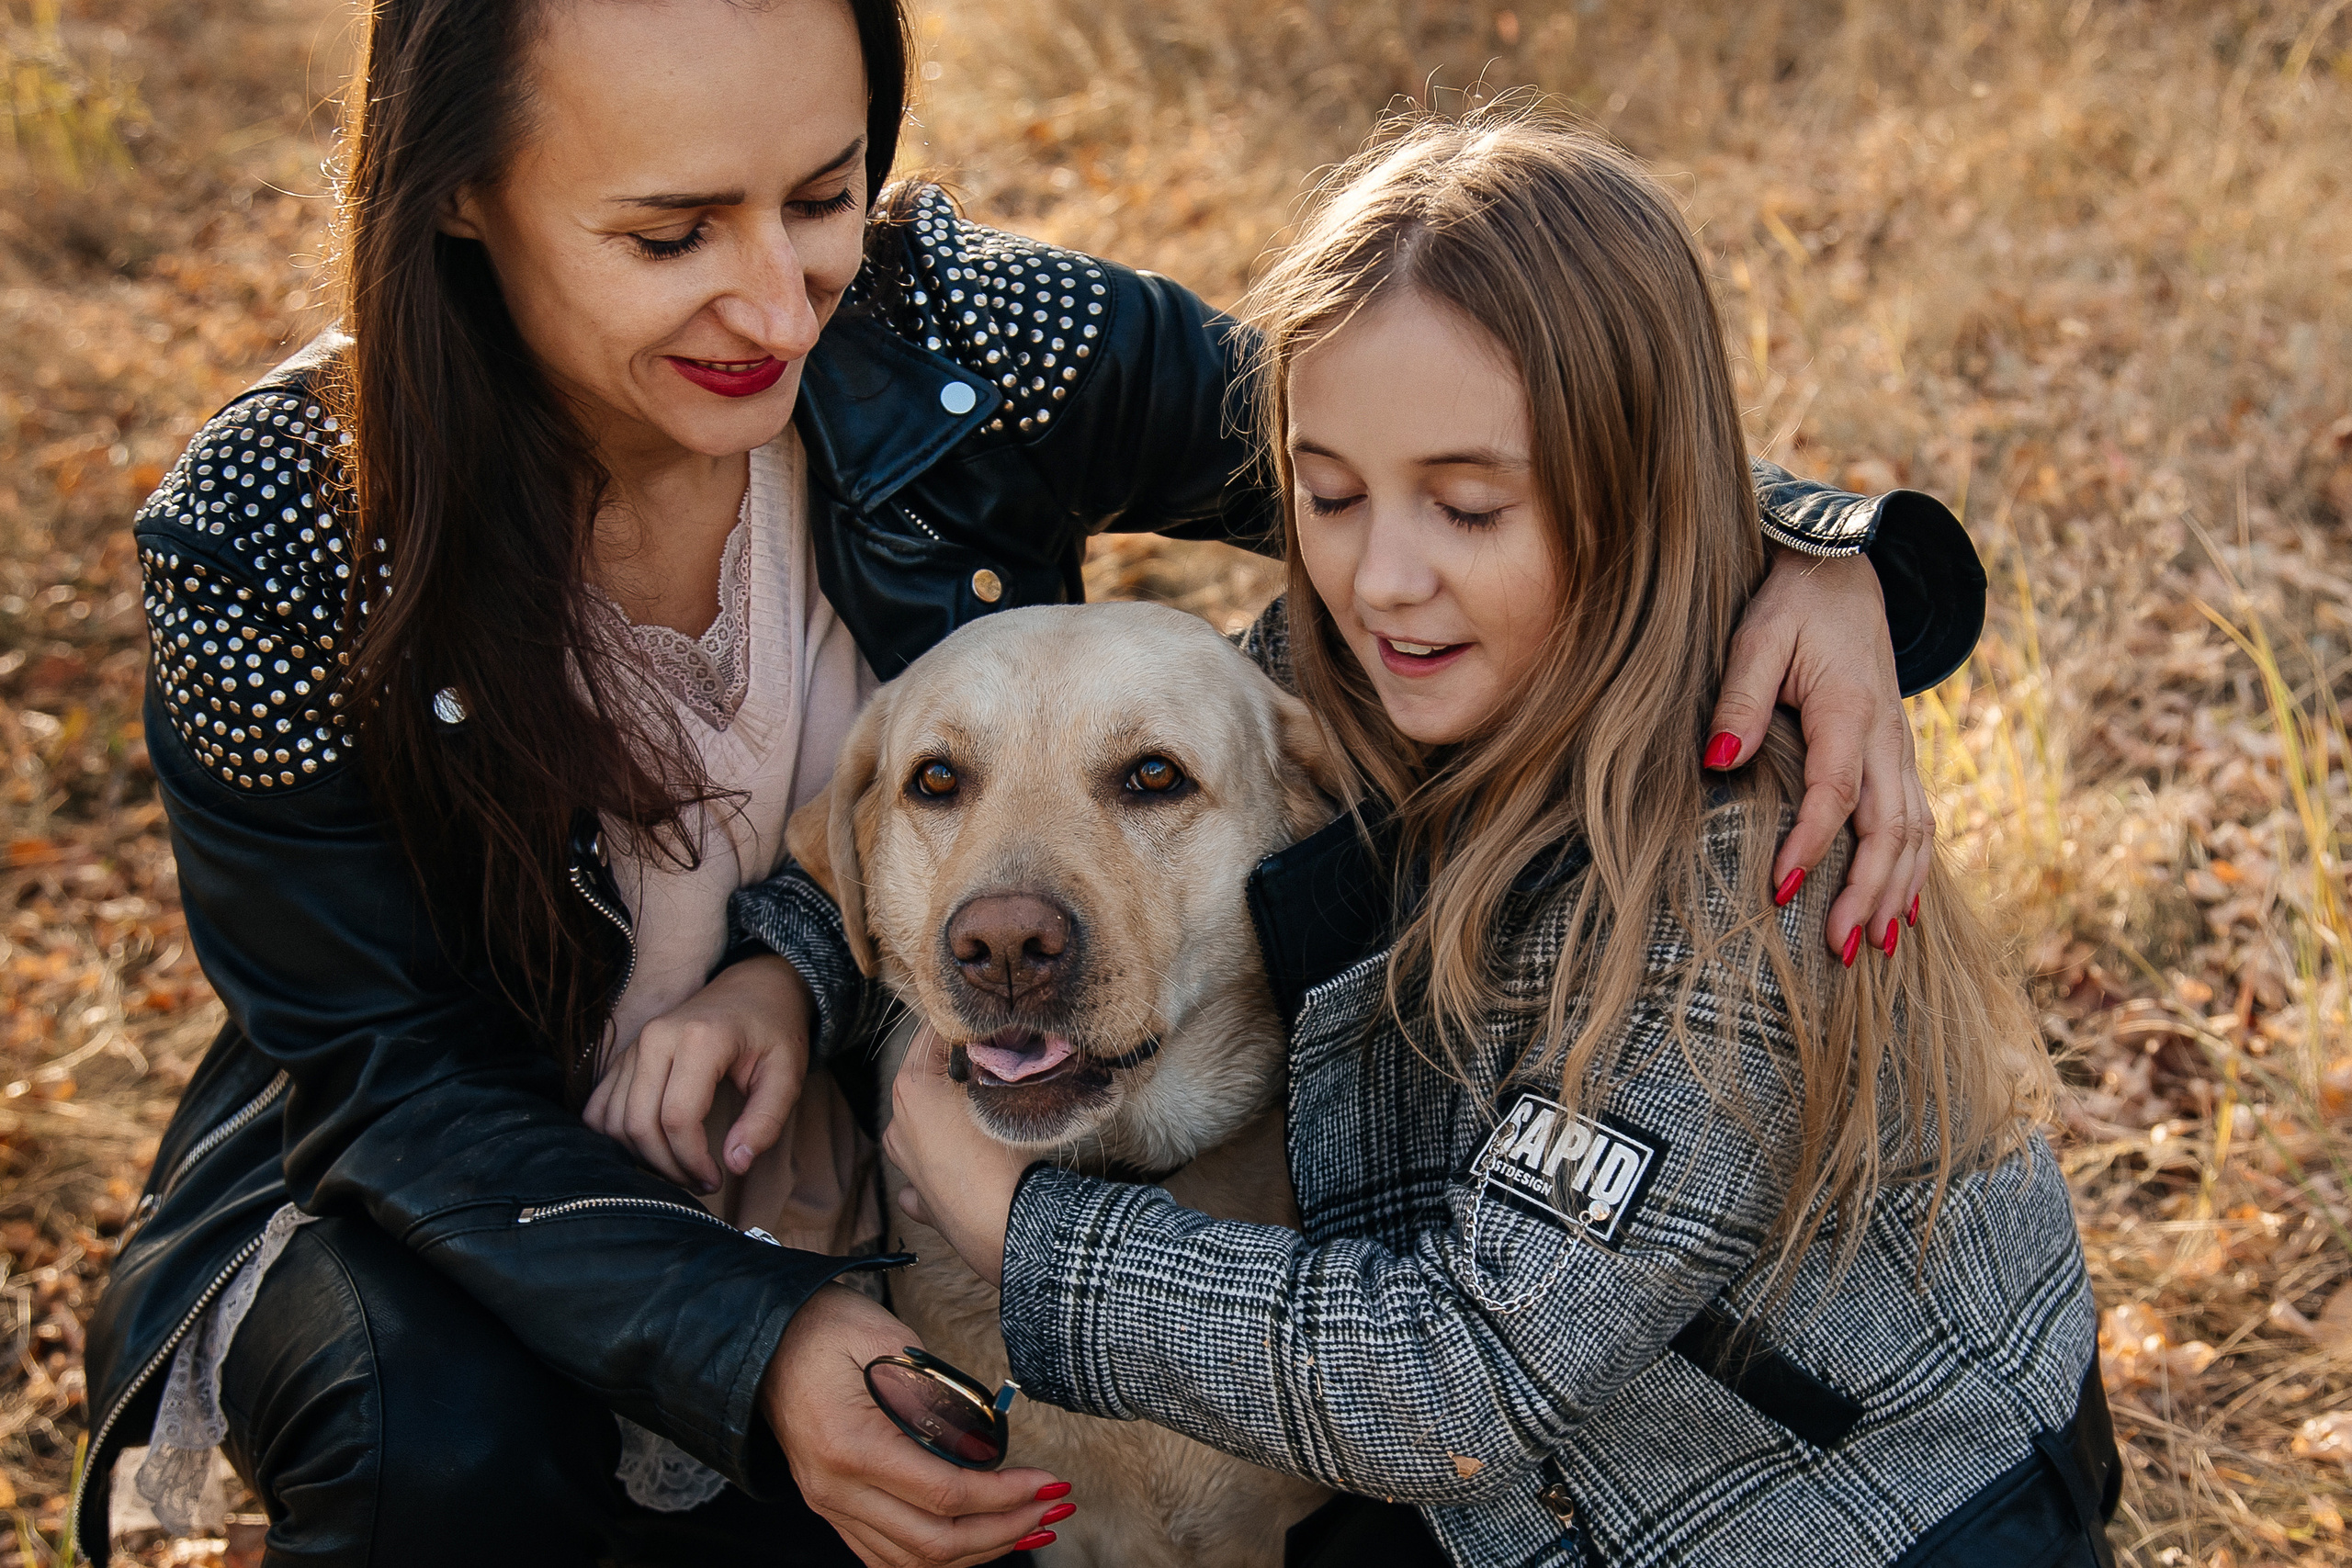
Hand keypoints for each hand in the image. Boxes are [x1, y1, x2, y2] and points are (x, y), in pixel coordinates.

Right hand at [584, 954, 812, 1193]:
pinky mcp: (622, 1057)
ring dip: (641, 1157)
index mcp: (700, 1039)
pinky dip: (617, 1139)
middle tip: (700, 1181)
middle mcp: (656, 1038)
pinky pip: (599, 1109)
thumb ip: (766, 1121)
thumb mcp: (787, 1074)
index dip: (693, 1161)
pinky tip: (652, 1149)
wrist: (751, 989)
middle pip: (639, 1125)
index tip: (716, 1179)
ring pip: (613, 1122)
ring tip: (679, 1167)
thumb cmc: (772, 1032)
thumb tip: (735, 1165)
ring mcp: (633, 1046)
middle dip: (668, 1167)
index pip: (678, 1118)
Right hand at [765, 1284, 1068, 1566]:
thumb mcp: (889, 1343)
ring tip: (1028, 1526)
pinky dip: (939, 1555)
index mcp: (852, 1447)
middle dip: (1004, 1531)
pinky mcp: (832, 1507)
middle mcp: (837, 1490)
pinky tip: (977, 1538)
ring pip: (913, 1560)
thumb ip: (938, 1396)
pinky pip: (888, 1555)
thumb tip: (989, 1444)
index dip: (1004, 1495)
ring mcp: (830, 1505)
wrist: (763, 1339)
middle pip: (934, 1544)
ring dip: (978, 1551)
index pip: (945, 1494)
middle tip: (1051, 1507)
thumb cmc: (827, 1328)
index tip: (1048, 1481)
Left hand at [882, 1026, 1029, 1288]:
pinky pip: (927, 1164)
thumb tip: (988, 1037)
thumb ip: (987, 1056)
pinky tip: (969, 1158)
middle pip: (927, 1076)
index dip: (965, 1026)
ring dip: (951, 1111)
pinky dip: (945, 1156)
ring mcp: (903, 1163)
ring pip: (926, 1120)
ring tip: (989, 1112)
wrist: (1005, 1223)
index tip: (991, 1025)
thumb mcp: (998, 1087)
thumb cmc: (1001, 1151)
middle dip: (960, 1070)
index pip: (933, 1033)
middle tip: (997, 1065)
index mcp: (909, 1088)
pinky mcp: (917, 1196)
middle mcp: (896, 1122)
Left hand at [1707, 549, 1930, 961]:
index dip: (1812, 844)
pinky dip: (1913, 870)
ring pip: (1913, 832)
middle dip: (1867, 892)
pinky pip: (1918, 820)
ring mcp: (1900, 748)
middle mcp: (1886, 737)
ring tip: (1874, 948)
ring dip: (1895, 891)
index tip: (1782, 889)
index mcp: (1849, 710)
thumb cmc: (1791, 607)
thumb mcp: (1755, 639)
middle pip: (1889, 827)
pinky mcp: (1899, 755)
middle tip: (1838, 948)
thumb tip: (1716, 765)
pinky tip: (1899, 911)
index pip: (1836, 791)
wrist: (1843, 572)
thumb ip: (1738, 702)